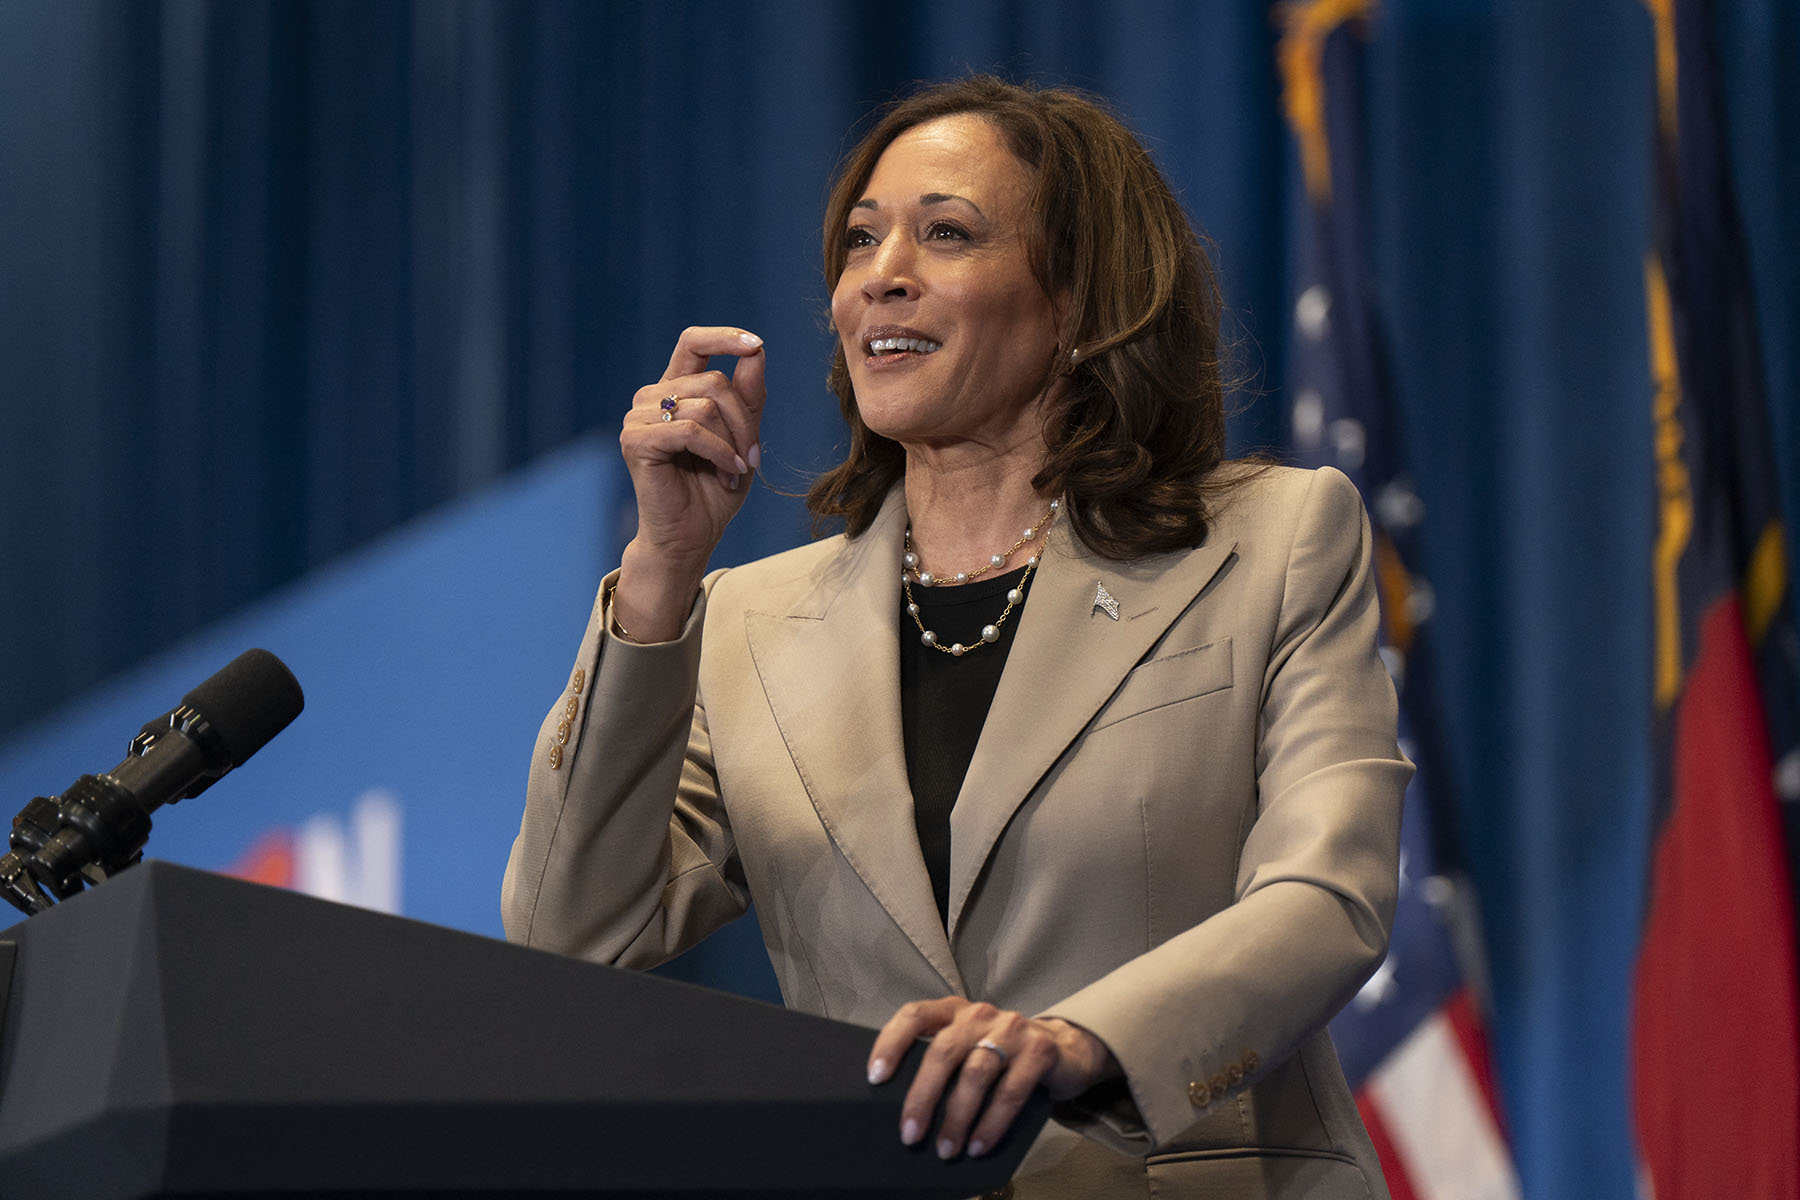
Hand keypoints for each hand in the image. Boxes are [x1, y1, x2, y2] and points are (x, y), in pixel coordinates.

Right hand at [614, 326, 766, 639]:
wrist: (691, 537)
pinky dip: (719, 453)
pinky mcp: (636, 441)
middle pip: (713, 381)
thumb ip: (748, 397)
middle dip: (745, 421)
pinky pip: (691, 431)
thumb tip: (756, 351)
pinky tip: (728, 473)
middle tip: (753, 457)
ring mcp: (639, 418)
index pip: (693, 342)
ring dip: (734, 443)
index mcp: (675, 390)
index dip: (724, 337)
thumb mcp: (743, 438)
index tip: (756, 344)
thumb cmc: (714, 490)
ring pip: (705, 406)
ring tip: (736, 471)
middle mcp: (652, 397)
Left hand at [866, 997, 1121, 1159]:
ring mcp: (1011, 1029)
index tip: (875, 1078)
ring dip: (957, 1117)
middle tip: (910, 1135)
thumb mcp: (968, 1048)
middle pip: (942, 1051)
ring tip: (946, 1150)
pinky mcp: (1039, 1050)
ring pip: (975, 1074)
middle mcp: (979, 1014)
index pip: (914, 1015)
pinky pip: (1010, 1092)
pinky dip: (992, 1124)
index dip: (891, 1043)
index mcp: (954, 1011)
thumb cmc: (1001, 1055)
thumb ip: (942, 1061)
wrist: (1064, 1049)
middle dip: (922, 1097)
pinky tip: (979, 1145)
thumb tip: (906, 1110)